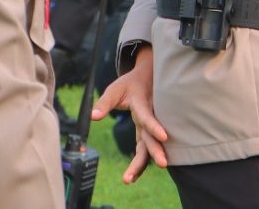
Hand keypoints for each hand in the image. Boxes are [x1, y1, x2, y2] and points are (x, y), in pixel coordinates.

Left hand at [91, 45, 169, 182]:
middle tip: (162, 165)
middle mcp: (150, 117)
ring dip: (144, 162)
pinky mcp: (147, 132)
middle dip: (156, 151)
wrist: (147, 78)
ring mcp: (150, 126)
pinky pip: (146, 147)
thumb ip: (104, 103)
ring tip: (130, 179)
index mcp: (143, 105)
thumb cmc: (130, 84)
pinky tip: (133, 176)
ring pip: (149, 146)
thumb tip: (93, 117)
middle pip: (153, 136)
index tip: (164, 136)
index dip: (155, 126)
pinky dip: (142, 161)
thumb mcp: (115, 89)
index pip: (149, 117)